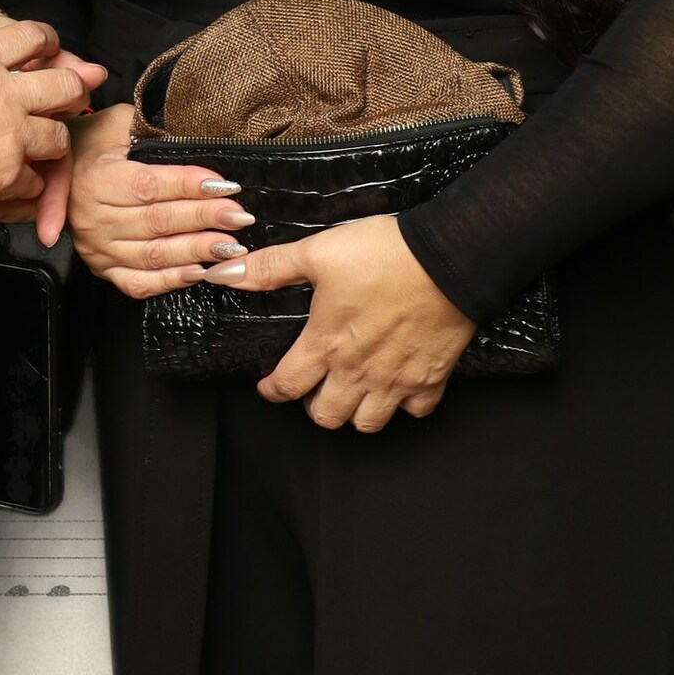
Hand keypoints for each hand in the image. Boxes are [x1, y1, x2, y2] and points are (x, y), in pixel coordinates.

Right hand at [0, 5, 105, 240]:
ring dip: (51, 145)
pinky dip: (27, 186)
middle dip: (73, 93)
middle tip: (70, 102)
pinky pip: (35, 181)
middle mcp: (3, 94)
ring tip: (38, 152)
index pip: (30, 37)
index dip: (48, 41)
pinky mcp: (7, 176)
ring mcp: (10, 136)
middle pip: (66, 86)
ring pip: (60, 138)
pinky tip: (12, 186)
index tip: (52, 50)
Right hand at [65, 104, 259, 297]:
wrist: (54, 170)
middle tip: (239, 217)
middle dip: (204, 219)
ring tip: (231, 246)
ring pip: (153, 255)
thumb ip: (150, 125)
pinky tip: (199, 272)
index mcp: (97, 179)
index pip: (149, 186)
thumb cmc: (91, 142)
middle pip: (156, 222)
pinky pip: (139, 283)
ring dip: (196, 252)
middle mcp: (94, 218)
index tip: (225, 185)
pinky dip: (171, 281)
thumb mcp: (116, 121)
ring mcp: (98, 248)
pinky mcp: (104, 268)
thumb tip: (195, 127)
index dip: (189, 186)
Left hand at [210, 214, 474, 431]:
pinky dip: (404, 405)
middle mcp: (358, 371)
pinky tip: (398, 386)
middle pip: (325, 416)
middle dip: (313, 406)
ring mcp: (396, 380)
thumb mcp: (318, 251)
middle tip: (313, 387)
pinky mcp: (430, 379)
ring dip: (355, 413)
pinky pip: (414, 411)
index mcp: (326, 344)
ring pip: (366, 424)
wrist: (449, 258)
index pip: (286, 386)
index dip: (271, 390)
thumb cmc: (385, 254)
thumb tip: (224, 273)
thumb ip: (270, 267)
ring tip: (351, 392)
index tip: (269, 386)